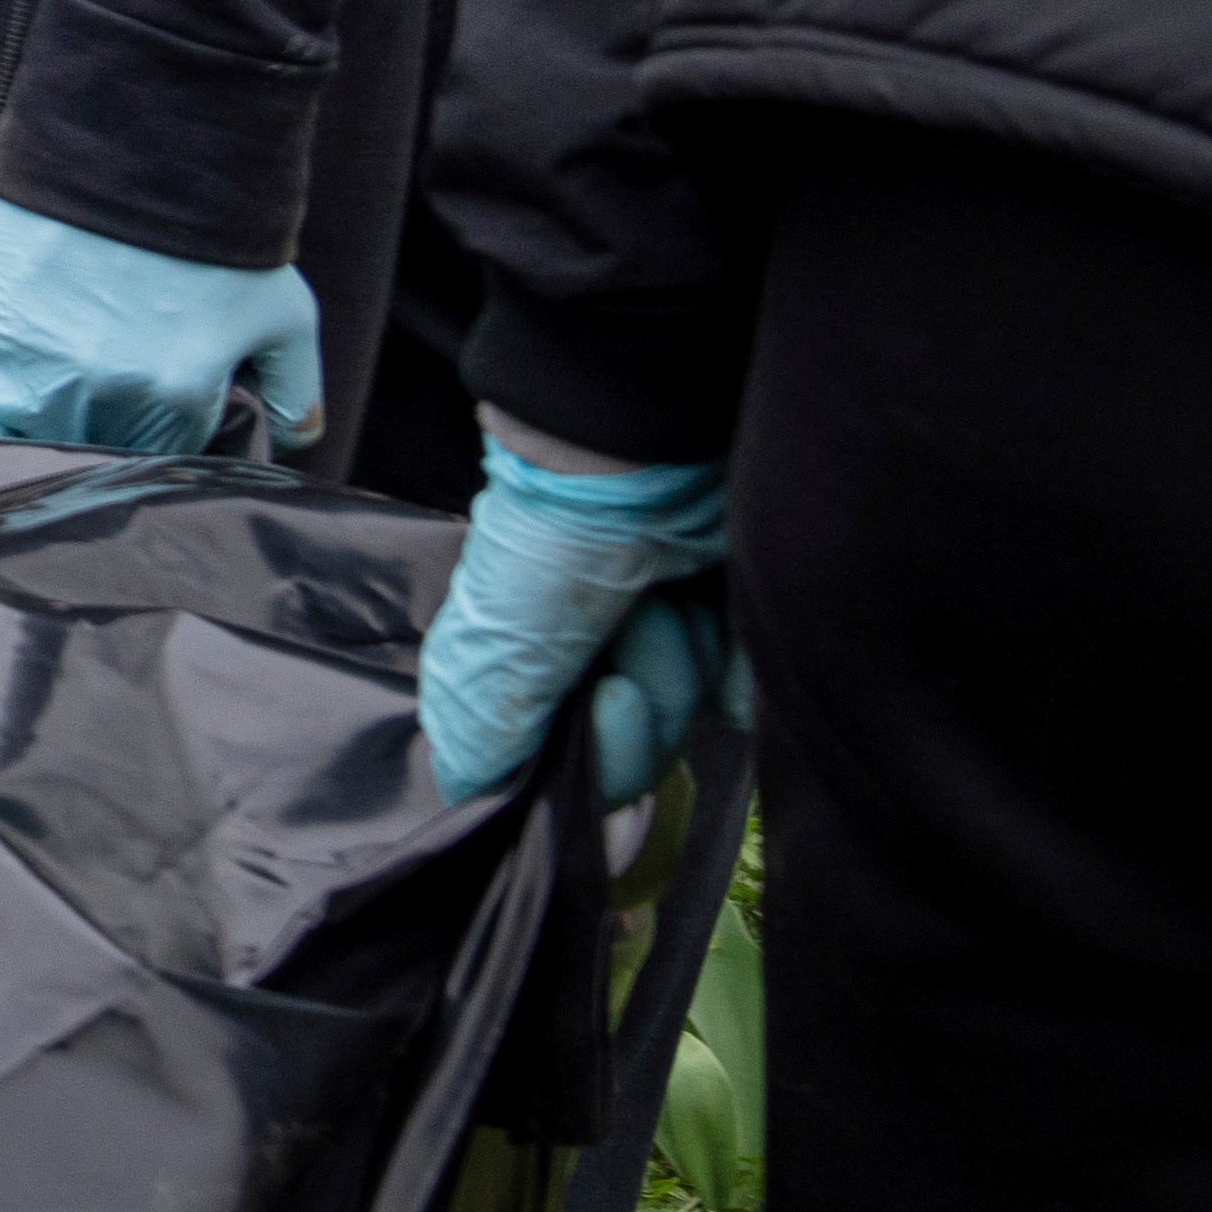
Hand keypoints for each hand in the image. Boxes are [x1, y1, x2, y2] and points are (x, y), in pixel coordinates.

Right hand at [0, 188, 325, 458]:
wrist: (135, 135)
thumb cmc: (212, 224)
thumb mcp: (282, 308)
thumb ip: (294, 387)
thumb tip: (293, 440)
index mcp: (177, 394)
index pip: (158, 459)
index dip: (155, 441)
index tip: (149, 417)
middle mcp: (104, 394)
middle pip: (92, 452)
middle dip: (99, 434)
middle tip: (105, 392)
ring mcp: (35, 367)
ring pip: (31, 437)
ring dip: (41, 424)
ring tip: (55, 387)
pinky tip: (4, 389)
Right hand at [421, 426, 742, 805]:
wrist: (662, 426)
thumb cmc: (566, 511)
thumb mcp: (504, 616)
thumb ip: (487, 705)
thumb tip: (469, 785)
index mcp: (526, 655)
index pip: (564, 759)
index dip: (603, 752)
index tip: (614, 697)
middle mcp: (589, 649)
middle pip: (638, 744)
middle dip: (654, 696)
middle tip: (646, 623)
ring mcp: (659, 630)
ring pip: (691, 716)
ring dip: (692, 662)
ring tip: (680, 592)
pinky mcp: (722, 611)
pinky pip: (742, 689)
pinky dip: (741, 667)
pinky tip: (727, 621)